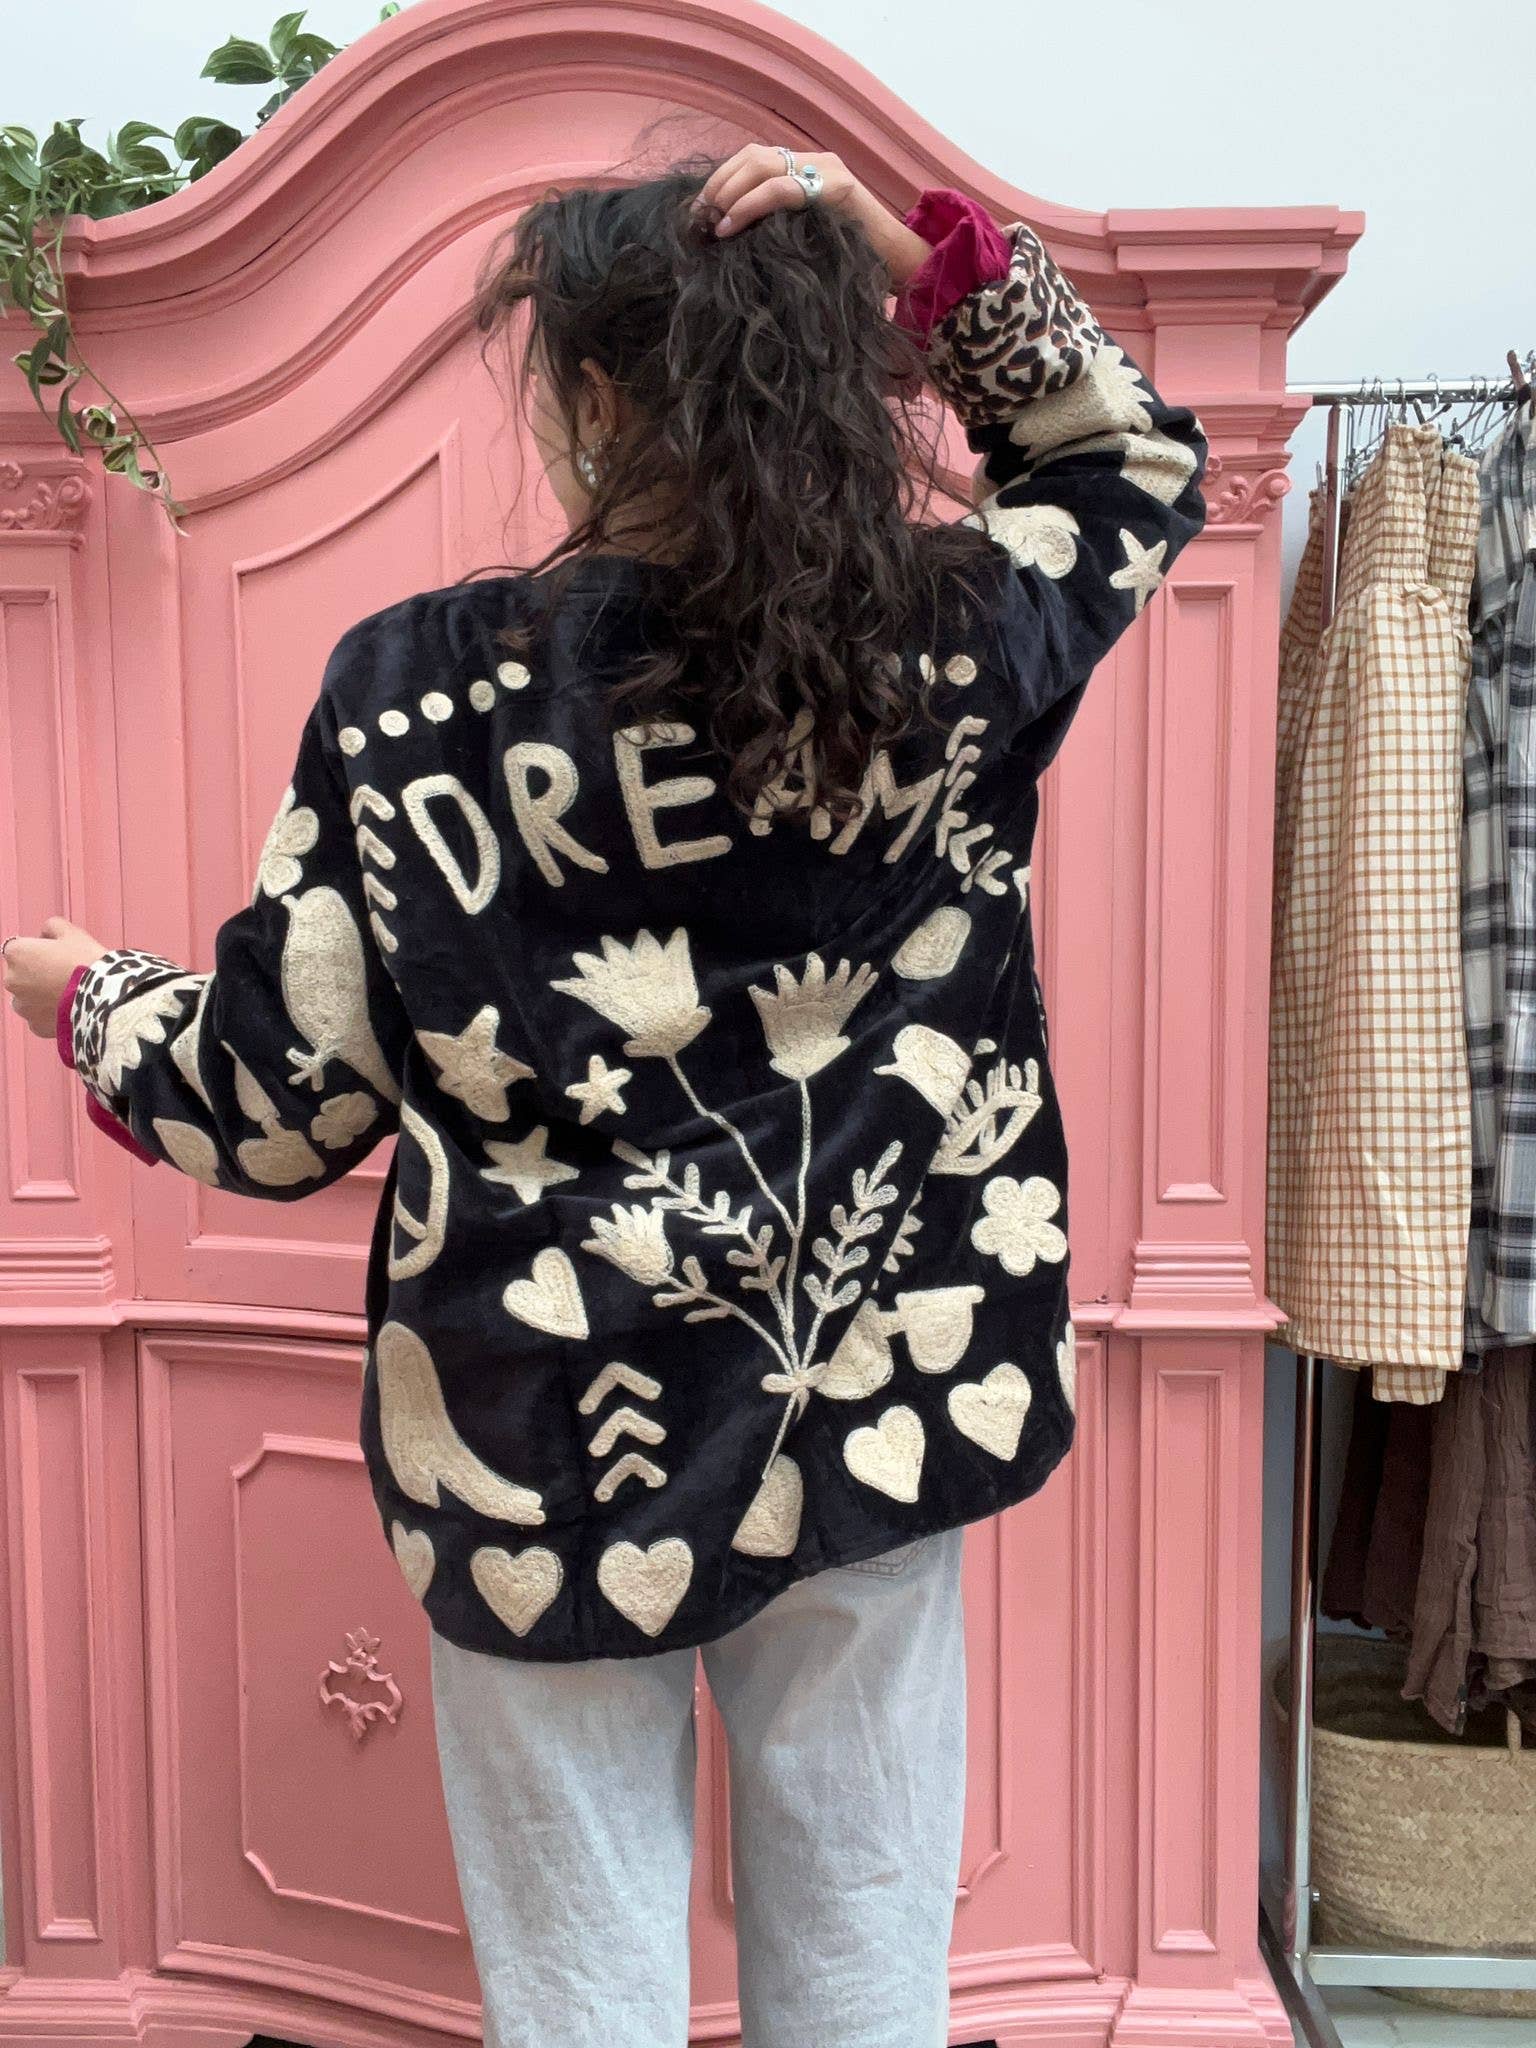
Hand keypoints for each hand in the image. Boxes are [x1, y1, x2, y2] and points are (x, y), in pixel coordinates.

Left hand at [3, 916, 108, 1038]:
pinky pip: (40, 1016)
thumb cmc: (86, 961)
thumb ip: (52, 926)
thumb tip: (45, 934)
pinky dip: (51, 1012)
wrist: (103, 997)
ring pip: (29, 996)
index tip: (57, 953)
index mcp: (16, 954)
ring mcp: (22, 1006)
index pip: (18, 947)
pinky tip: (69, 1006)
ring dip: (42, 994)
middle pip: (22, 973)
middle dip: (38, 973)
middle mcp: (12, 980)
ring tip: (68, 992)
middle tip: (66, 973)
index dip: (39, 949)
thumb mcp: (72, 932)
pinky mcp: (35, 1026)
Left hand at [693, 145, 932, 289]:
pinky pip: (781, 188)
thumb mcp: (804, 238)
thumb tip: (727, 234)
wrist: (901, 268)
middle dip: (718, 185)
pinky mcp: (836, 188)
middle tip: (699, 218)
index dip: (722, 180)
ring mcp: (828, 170)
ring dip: (728, 192)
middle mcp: (817, 160)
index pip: (754, 158)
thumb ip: (776, 226)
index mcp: (808, 167)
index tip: (699, 212)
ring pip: (762, 165)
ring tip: (713, 222)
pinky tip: (732, 226)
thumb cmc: (852, 263)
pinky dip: (749, 205)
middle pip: (752, 156)